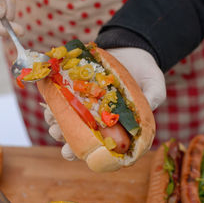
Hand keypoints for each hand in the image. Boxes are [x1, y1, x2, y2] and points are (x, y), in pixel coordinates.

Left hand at [43, 48, 164, 160]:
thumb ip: (152, 98)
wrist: (133, 49)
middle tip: (56, 133)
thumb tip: (144, 115)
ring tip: (50, 118)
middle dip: (63, 138)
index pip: (99, 146)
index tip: (71, 153)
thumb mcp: (155, 84)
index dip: (84, 152)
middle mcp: (98, 118)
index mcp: (116, 125)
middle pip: (78, 136)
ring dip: (54, 122)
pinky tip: (48, 100)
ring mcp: (86, 104)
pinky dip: (53, 101)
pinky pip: (61, 98)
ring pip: (66, 120)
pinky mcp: (76, 88)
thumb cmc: (146, 72)